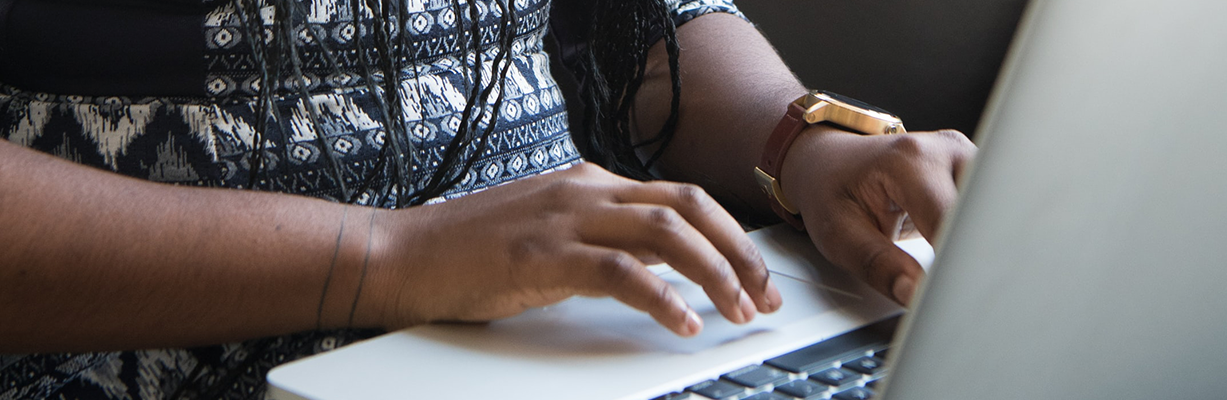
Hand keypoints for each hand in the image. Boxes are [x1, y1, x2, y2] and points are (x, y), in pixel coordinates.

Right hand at [367, 163, 781, 335]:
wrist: (402, 254)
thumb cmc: (470, 251)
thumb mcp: (549, 233)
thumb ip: (602, 239)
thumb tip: (661, 266)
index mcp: (590, 184)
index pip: (680, 199)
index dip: (728, 236)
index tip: (755, 274)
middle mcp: (585, 191)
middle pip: (688, 208)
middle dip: (738, 251)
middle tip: (764, 293)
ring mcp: (565, 220)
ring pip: (666, 234)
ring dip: (714, 273)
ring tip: (736, 310)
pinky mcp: (544, 255)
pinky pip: (622, 272)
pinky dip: (662, 298)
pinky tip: (682, 322)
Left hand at [780, 126, 975, 304]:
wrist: (829, 160)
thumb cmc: (831, 190)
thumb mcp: (838, 233)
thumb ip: (878, 265)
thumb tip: (913, 293)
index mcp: (911, 161)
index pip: (952, 222)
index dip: (957, 264)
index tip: (951, 295)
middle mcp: (947, 151)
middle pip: (986, 213)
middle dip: (980, 255)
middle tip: (964, 291)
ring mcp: (967, 157)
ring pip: (997, 211)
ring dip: (985, 245)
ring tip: (965, 271)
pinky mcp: (977, 170)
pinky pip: (993, 208)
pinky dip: (983, 235)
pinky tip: (971, 255)